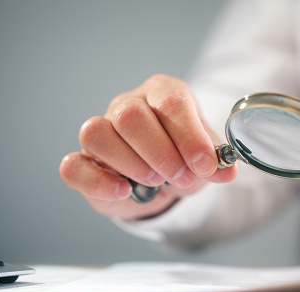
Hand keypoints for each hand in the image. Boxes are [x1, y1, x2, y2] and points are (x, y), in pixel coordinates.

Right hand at [59, 74, 237, 219]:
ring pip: (97, 133)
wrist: (159, 181)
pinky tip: (123, 190)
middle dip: (161, 154)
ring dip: (131, 163)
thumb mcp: (204, 159)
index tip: (204, 165)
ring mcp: (101, 130)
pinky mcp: (84, 161)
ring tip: (154, 182)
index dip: (188, 135)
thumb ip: (215, 163)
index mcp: (161, 93)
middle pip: (130, 115)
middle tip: (182, 177)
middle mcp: (127, 105)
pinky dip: (98, 180)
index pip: (170, 101)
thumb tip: (227, 171)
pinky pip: (72, 165)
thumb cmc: (182, 159)